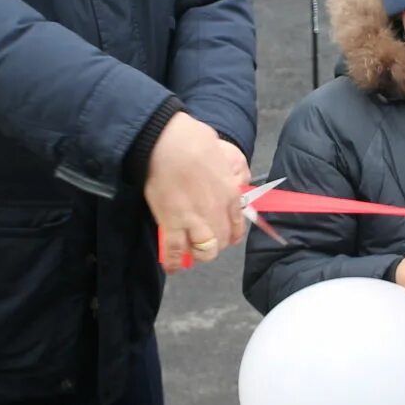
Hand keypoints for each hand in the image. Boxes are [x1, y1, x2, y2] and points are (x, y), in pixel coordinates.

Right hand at [144, 113, 246, 272]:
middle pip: (222, 241)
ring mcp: (194, 220)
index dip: (232, 233)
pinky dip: (173, 261)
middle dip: (216, 244)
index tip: (227, 235)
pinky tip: (172, 266)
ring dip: (199, 253)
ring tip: (192, 251)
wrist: (164, 141)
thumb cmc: (193, 139)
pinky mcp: (171, 223)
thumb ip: (230, 168)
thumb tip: (233, 174)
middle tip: (206, 240)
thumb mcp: (223, 152)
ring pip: (204, 251)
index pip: (239, 225)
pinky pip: (175, 250)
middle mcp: (216, 212)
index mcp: (231, 193)